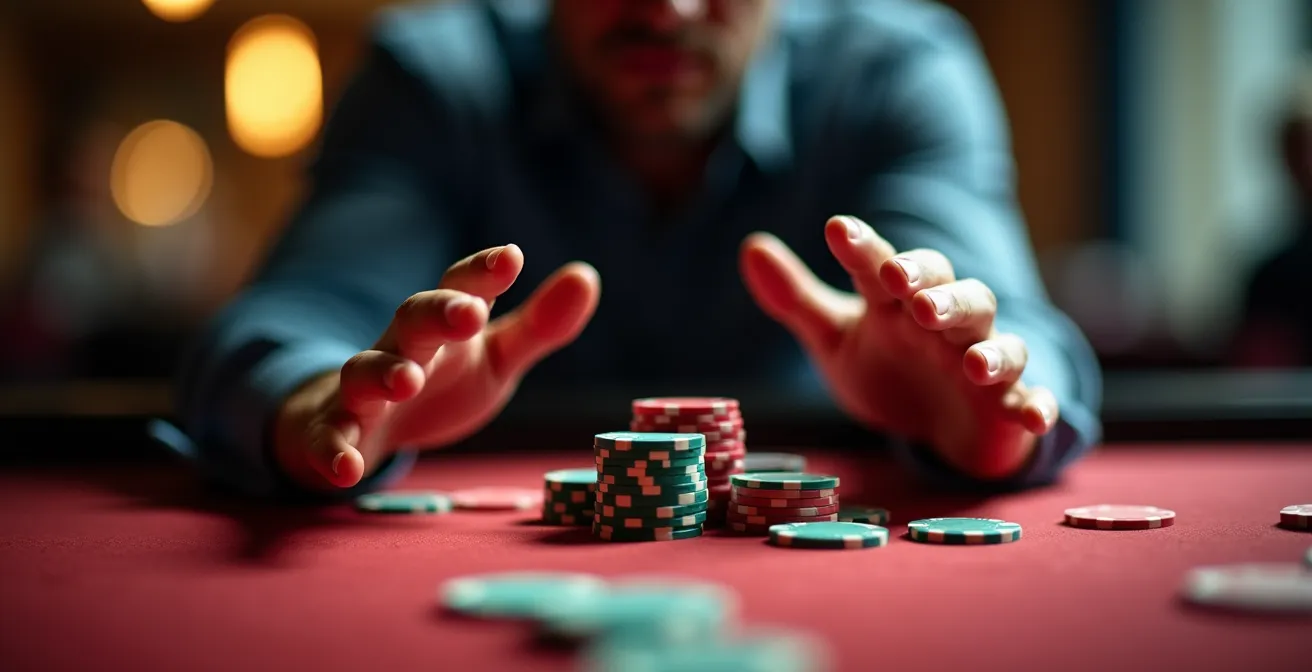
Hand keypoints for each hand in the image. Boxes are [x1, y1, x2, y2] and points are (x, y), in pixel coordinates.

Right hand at [273, 245, 599, 489]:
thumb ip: (539, 325)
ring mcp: (364, 388)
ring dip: (381, 373)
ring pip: (364, 371)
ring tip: (406, 381)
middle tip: (467, 314)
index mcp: (445, 323)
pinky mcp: (335, 429)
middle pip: (412, 320)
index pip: (462, 286)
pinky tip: (347, 469)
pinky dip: (334, 449)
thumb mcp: (496, 355)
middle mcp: (402, 346)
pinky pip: (329, 436)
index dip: (483, 271)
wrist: (361, 419)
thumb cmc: (441, 380)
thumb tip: (586, 275)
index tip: (511, 257)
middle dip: (437, 314)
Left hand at [739, 215, 1057, 478]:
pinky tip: (1033, 414)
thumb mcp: (835, 338)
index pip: (885, 266)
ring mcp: (985, 367)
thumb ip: (796, 299)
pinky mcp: (1010, 408)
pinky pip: (1031, 401)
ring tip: (972, 361)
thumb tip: (750, 246)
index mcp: (901, 304)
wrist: (940, 426)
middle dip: (937, 291)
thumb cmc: (888, 368)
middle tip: (908, 288)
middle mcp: (948, 327)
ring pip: (1001, 344)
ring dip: (991, 349)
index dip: (864, 248)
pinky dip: (1036, 405)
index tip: (835, 229)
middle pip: (957, 295)